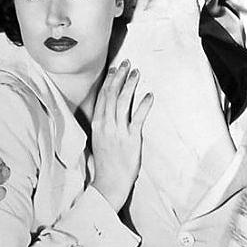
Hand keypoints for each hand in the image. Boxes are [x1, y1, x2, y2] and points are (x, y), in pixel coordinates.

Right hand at [90, 60, 153, 210]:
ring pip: (122, 102)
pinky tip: (149, 95)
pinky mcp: (131, 139)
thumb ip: (104, 123)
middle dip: (119, 77)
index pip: (102, 96)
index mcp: (97, 124)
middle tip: (126, 63)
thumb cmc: (105, 162)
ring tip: (136, 73)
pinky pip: (137, 118)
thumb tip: (109, 109)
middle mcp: (106, 125)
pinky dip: (143, 105)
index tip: (114, 68)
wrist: (109, 183)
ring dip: (130, 85)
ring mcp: (118, 131)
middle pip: (111, 95)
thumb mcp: (100, 139)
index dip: (109, 80)